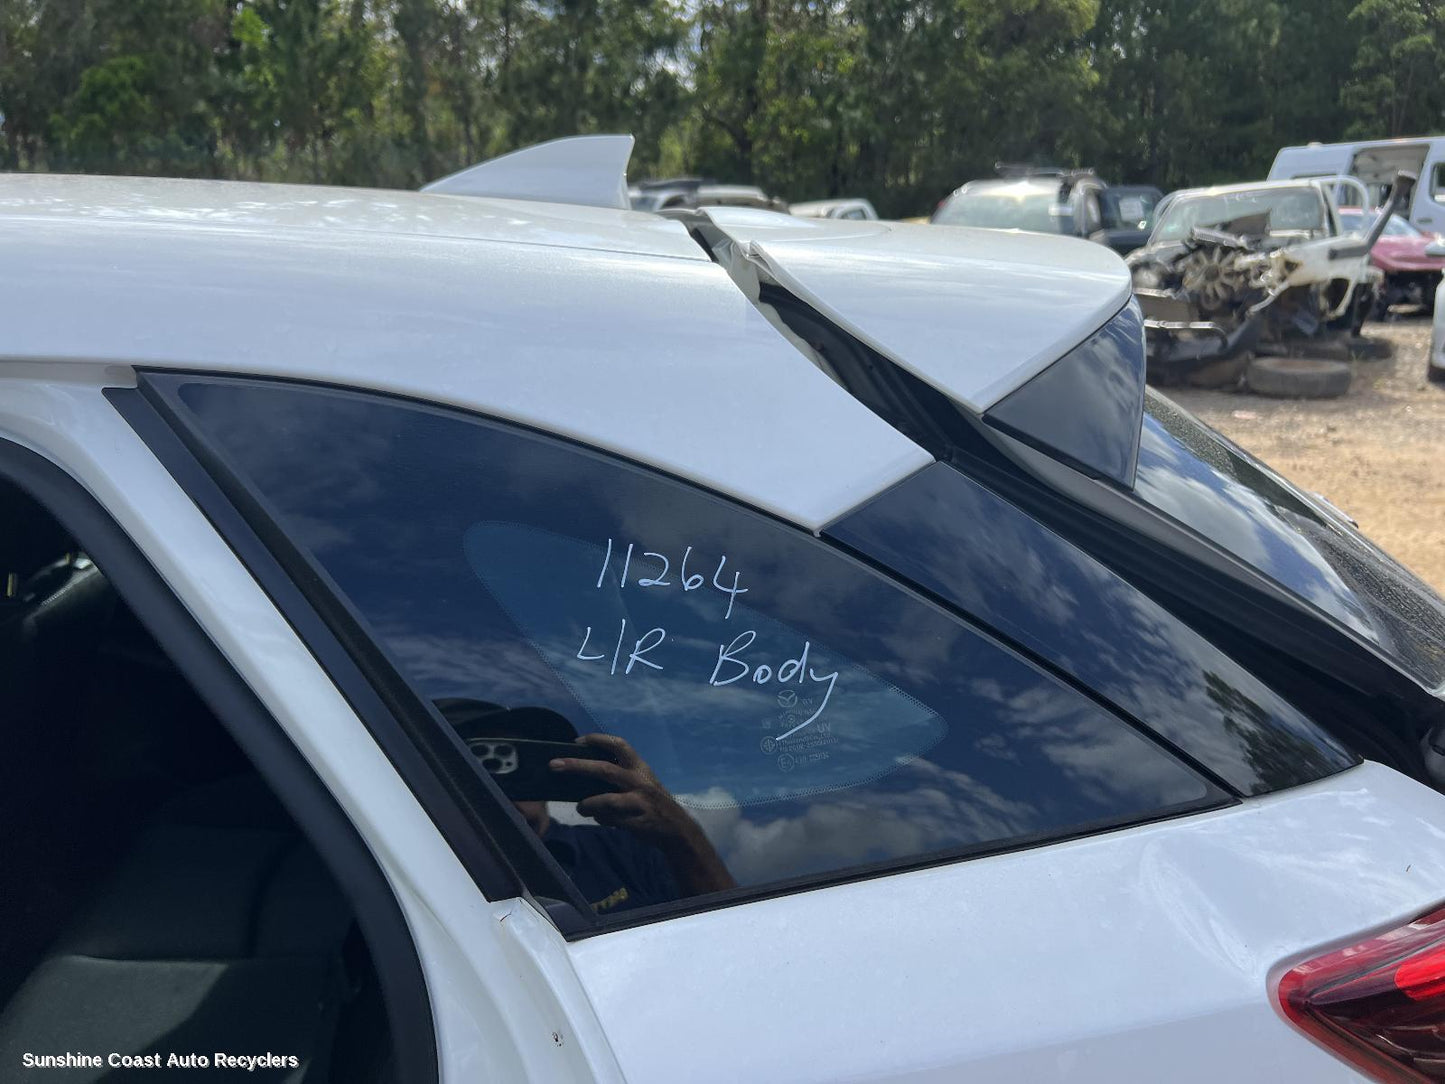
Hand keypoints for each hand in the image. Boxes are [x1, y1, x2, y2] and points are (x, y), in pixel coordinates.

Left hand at [551, 734, 734, 894]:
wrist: (677, 829)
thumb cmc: (652, 804)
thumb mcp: (641, 784)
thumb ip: (619, 779)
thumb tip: (584, 778)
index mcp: (640, 767)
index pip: (619, 745)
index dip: (597, 740)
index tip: (577, 740)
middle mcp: (639, 780)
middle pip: (604, 769)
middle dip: (576, 766)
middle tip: (554, 765)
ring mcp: (639, 801)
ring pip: (606, 799)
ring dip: (587, 803)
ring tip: (580, 807)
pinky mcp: (637, 820)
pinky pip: (611, 818)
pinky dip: (601, 818)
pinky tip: (598, 819)